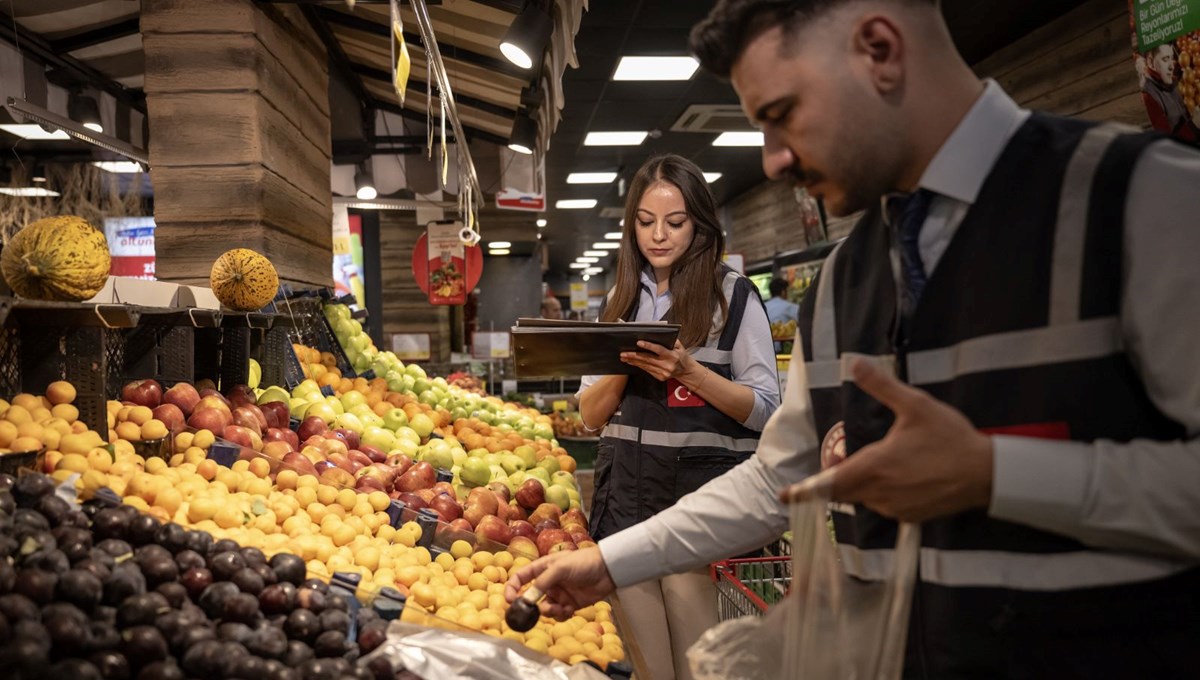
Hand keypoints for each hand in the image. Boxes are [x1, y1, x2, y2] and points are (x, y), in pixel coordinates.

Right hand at [504, 549, 615, 619]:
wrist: (608, 570)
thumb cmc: (583, 562)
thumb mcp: (560, 568)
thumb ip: (542, 582)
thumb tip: (527, 597)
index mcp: (543, 568)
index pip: (521, 577)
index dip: (512, 588)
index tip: (509, 600)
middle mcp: (549, 582)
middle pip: (531, 596)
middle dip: (530, 605)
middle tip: (530, 612)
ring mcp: (559, 594)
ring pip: (545, 608)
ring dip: (548, 611)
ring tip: (558, 608)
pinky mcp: (570, 604)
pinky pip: (559, 614)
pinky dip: (560, 615)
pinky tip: (568, 610)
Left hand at [619, 340, 699, 382]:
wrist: (686, 370)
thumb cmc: (681, 355)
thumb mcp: (679, 345)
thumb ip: (669, 340)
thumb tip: (656, 334)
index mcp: (673, 355)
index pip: (659, 350)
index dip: (648, 346)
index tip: (638, 342)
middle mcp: (668, 365)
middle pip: (648, 359)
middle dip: (634, 355)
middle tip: (624, 353)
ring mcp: (663, 373)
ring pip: (645, 365)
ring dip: (634, 361)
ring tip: (624, 357)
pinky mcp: (660, 377)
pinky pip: (647, 370)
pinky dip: (639, 365)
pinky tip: (632, 362)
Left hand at [779, 359, 993, 521]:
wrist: (987, 474)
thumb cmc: (950, 438)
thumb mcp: (915, 405)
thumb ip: (881, 386)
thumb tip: (853, 363)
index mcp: (873, 467)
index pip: (828, 485)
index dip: (803, 492)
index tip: (783, 496)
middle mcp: (879, 493)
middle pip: (843, 492)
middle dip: (836, 478)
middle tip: (839, 461)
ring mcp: (895, 508)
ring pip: (864, 499)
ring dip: (861, 484)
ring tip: (880, 461)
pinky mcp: (911, 517)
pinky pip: (885, 505)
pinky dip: (882, 493)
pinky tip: (903, 475)